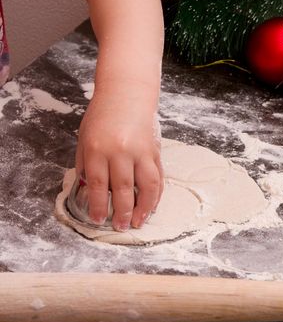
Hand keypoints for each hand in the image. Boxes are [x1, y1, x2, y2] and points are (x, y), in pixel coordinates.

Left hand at [75, 82, 162, 230]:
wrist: (127, 95)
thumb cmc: (102, 116)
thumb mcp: (85, 138)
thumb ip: (85, 164)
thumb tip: (88, 191)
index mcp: (98, 149)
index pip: (97, 184)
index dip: (98, 205)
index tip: (98, 219)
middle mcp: (120, 151)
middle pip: (122, 188)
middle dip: (122, 211)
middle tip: (120, 226)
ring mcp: (141, 151)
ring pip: (146, 185)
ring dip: (144, 207)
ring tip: (139, 221)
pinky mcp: (154, 151)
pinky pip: (158, 177)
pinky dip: (156, 194)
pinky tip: (152, 205)